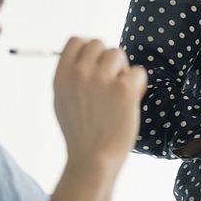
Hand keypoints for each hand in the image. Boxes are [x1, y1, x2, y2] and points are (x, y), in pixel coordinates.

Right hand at [53, 37, 147, 168]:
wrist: (93, 159)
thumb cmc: (81, 134)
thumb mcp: (62, 100)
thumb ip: (71, 76)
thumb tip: (88, 57)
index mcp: (62, 76)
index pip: (76, 41)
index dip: (89, 49)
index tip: (96, 63)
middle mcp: (80, 73)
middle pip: (99, 44)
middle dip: (107, 60)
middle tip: (109, 83)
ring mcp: (101, 79)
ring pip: (118, 54)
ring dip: (122, 70)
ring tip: (119, 93)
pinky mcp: (124, 89)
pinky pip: (138, 71)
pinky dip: (138, 84)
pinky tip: (131, 100)